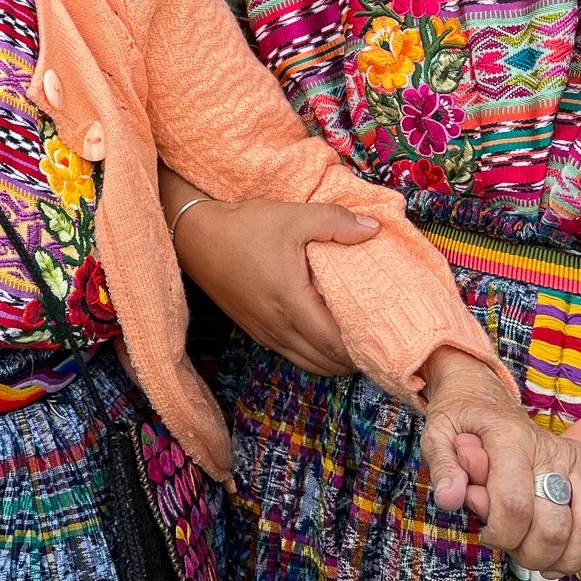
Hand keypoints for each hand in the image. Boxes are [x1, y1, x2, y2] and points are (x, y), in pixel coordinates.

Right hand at [170, 198, 377, 375]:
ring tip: (356, 341)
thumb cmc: (244, 227)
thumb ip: (335, 222)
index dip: (363, 350)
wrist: (196, 237)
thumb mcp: (292, 216)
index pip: (335, 345)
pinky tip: (324, 333)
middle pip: (326, 363)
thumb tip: (373, 231)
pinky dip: (314, 353)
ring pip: (309, 363)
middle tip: (378, 341)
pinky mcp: (255, 330)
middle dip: (354, 359)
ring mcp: (264, 332)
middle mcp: (278, 327)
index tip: (385, 339)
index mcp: (291, 303)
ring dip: (334, 359)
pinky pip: (292, 354)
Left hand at [419, 349, 580, 574]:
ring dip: (562, 556)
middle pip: (553, 526)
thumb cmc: (461, 419)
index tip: (487, 533)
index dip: (500, 534)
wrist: (485, 398)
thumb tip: (450, 499)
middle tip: (510, 545)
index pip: (515, 506)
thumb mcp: (438, 432)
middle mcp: (550, 450)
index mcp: (510, 439)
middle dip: (528, 551)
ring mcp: (574, 459)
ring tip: (538, 557)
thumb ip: (443, 466)